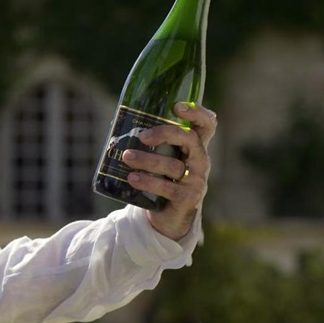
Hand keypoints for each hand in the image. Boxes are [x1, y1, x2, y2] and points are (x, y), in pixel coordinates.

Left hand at [121, 102, 216, 239]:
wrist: (169, 216)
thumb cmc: (162, 179)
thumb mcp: (161, 158)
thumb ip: (150, 143)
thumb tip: (117, 126)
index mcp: (195, 146)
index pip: (206, 124)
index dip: (197, 113)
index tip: (177, 106)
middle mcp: (200, 161)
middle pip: (190, 139)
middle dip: (165, 133)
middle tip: (142, 136)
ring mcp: (196, 180)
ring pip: (173, 166)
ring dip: (147, 160)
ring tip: (126, 157)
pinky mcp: (188, 198)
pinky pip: (168, 188)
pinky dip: (148, 182)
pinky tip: (132, 178)